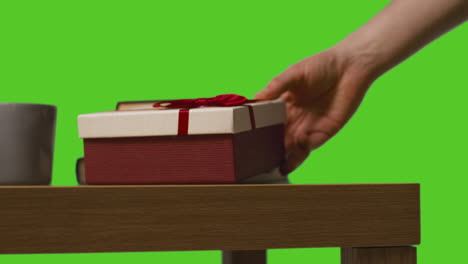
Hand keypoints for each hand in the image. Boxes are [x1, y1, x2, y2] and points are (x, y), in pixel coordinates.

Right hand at [255, 48, 374, 173]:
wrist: (351, 66)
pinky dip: (299, 153)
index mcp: (285, 105)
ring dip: (282, 157)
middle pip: (278, 138)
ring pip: (292, 148)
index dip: (258, 131)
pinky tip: (291, 153)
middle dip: (268, 149)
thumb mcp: (293, 74)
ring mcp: (310, 127)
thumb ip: (275, 86)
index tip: (246, 139)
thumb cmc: (322, 65)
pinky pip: (309, 147)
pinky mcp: (325, 132)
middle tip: (255, 159)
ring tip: (270, 166)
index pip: (268, 123)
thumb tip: (253, 99)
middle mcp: (295, 119)